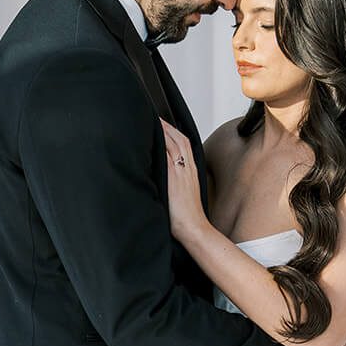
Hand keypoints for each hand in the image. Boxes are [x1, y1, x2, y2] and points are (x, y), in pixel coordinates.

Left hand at [160, 119, 206, 242]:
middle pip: (179, 139)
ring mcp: (180, 172)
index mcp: (190, 172)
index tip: (164, 124)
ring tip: (151, 121)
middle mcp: (187, 169)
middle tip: (155, 116)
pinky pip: (167, 156)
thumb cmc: (188, 217)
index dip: (174, 132)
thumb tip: (165, 179)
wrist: (194, 228)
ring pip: (173, 144)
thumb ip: (176, 182)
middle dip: (168, 126)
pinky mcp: (173, 178)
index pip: (184, 144)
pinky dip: (160, 144)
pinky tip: (151, 137)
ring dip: (163, 130)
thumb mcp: (184, 194)